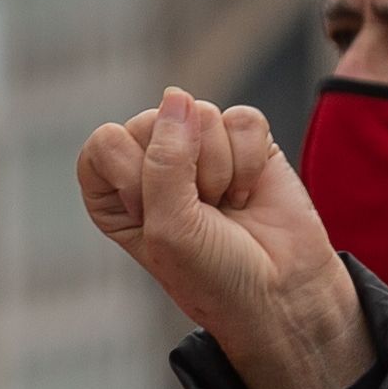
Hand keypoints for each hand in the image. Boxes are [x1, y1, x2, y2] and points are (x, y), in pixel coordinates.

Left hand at [78, 87, 370, 388]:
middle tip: (203, 214)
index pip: (106, 143)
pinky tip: (249, 193)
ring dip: (221, 171)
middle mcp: (151, 163)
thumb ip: (164, 161)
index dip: (135, 177)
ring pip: (201, 115)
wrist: (281, 292)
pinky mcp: (244, 141)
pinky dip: (251, 161)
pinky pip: (243, 120)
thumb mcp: (170, 228)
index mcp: (113, 190)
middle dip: (186, 172)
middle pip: (153, 121)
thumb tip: (177, 96)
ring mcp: (199, 148)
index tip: (157, 217)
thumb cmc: (214, 274)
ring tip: (227, 207)